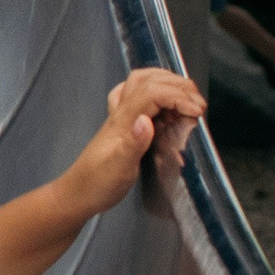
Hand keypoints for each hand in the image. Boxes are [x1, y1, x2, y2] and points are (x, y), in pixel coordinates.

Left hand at [62, 68, 206, 214]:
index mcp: (122, 121)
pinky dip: (155, 91)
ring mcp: (120, 117)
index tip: (197, 112)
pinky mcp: (122, 125)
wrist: (77, 194)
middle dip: (178, 86)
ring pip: (141, 83)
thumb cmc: (96, 185)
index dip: (178, 97)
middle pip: (148, 80)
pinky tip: (163, 103)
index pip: (153, 93)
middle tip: (197, 104)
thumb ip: (133, 145)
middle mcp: (121, 113)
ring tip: (187, 98)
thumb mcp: (118, 169)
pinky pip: (136, 96)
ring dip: (167, 83)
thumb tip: (146, 121)